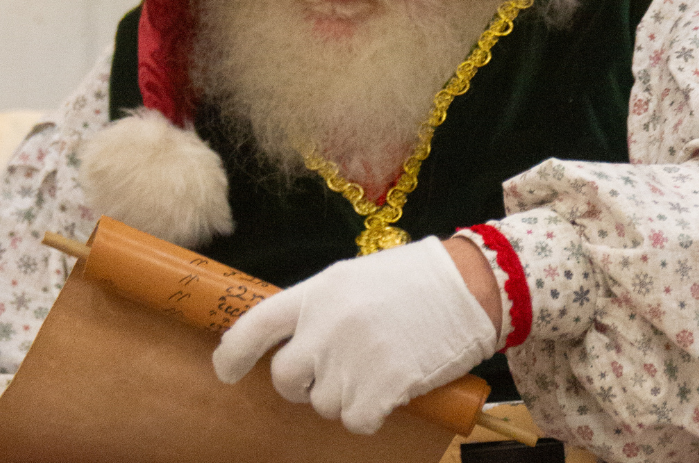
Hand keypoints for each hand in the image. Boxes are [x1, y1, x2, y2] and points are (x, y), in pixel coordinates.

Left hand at [212, 236, 497, 433]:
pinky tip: (388, 395)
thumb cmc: (417, 279)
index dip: (232, 352)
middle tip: (328, 377)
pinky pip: (356, 420)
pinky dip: (369, 416)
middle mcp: (328, 325)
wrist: (472, 284)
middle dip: (301, 386)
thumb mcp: (358, 277)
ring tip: (376, 372)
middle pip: (285, 378)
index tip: (226, 370)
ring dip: (345, 398)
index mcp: (319, 291)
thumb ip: (322, 307)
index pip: (255, 325)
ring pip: (325, 404)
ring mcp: (354, 357)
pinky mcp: (383, 386)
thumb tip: (295, 341)